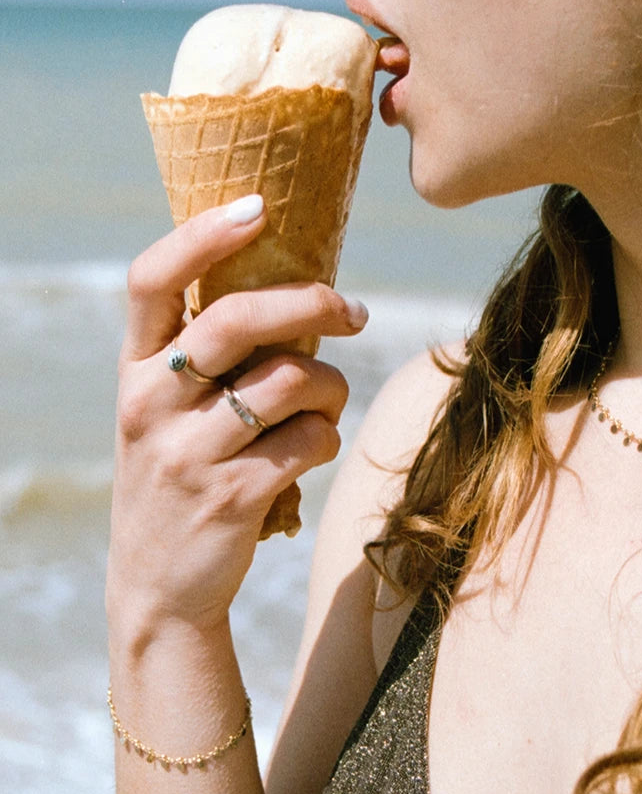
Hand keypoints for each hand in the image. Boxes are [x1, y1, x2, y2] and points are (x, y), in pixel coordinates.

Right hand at [107, 195, 367, 640]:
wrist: (158, 587)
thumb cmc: (180, 477)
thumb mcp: (167, 414)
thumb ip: (208, 359)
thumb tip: (304, 297)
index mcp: (133, 371)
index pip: (151, 280)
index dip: (203, 234)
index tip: (258, 206)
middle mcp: (149, 404)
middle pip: (237, 319)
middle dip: (311, 303)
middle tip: (355, 311)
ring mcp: (187, 454)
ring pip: (291, 381)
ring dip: (332, 388)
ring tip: (328, 404)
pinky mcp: (231, 497)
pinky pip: (311, 440)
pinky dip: (328, 438)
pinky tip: (313, 450)